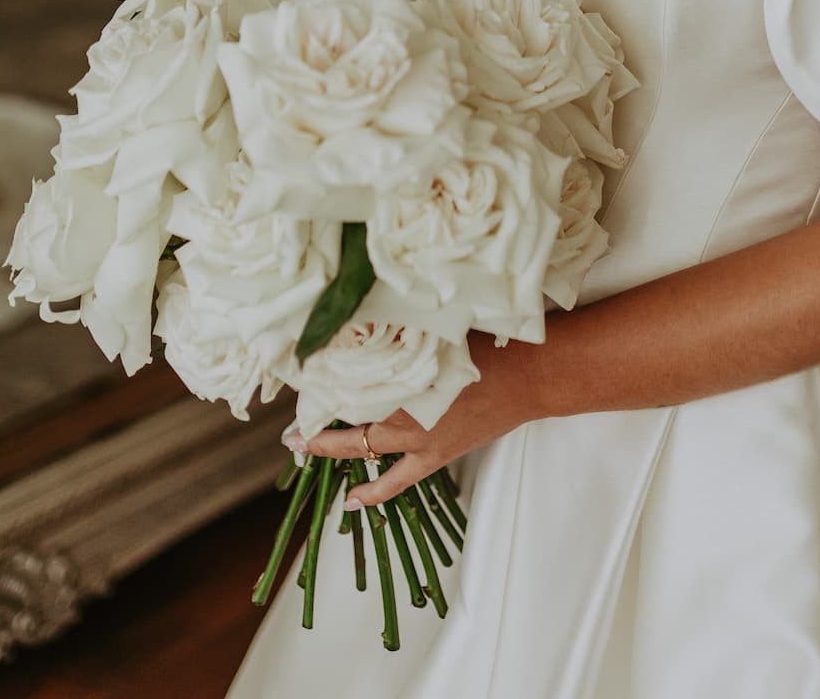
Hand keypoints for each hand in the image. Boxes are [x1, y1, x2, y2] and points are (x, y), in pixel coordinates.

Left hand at [286, 328, 542, 506]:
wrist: (528, 377)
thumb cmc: (487, 347)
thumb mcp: (442, 331)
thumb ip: (407, 332)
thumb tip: (373, 316)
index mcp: (404, 375)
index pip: (352, 379)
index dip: (325, 380)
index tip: (303, 375)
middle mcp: (404, 409)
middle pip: (349, 413)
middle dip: (319, 417)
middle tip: (292, 421)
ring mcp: (418, 438)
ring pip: (364, 447)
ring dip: (333, 448)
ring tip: (303, 449)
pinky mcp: (434, 456)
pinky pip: (396, 482)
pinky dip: (372, 493)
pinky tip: (350, 503)